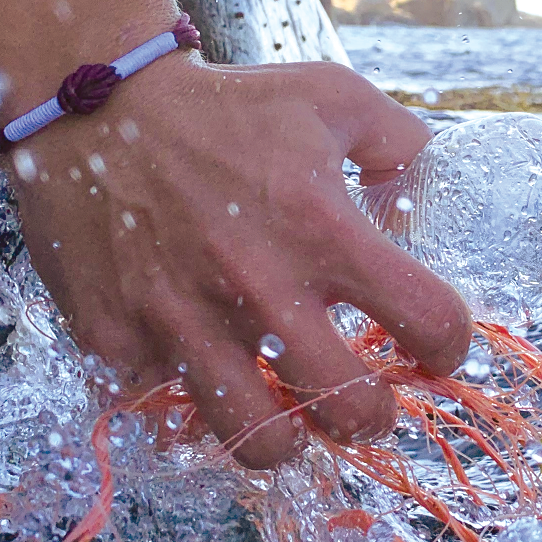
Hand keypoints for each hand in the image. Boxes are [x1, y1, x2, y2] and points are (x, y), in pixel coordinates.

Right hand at [0, 0, 469, 465]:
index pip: (428, 320)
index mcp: (323, 227)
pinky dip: (189, 408)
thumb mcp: (328, 98)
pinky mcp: (118, 341)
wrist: (92, 107)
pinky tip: (204, 379)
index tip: (436, 348)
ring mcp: (184, 323)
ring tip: (292, 416)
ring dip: (289, 438)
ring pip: (260, 443)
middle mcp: (260, 286)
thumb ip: (395, 141)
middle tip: (367, 402)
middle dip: (374, 418)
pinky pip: (165, 413)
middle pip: (351, 410)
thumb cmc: (222, 106)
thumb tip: (428, 178)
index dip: (448, 345)